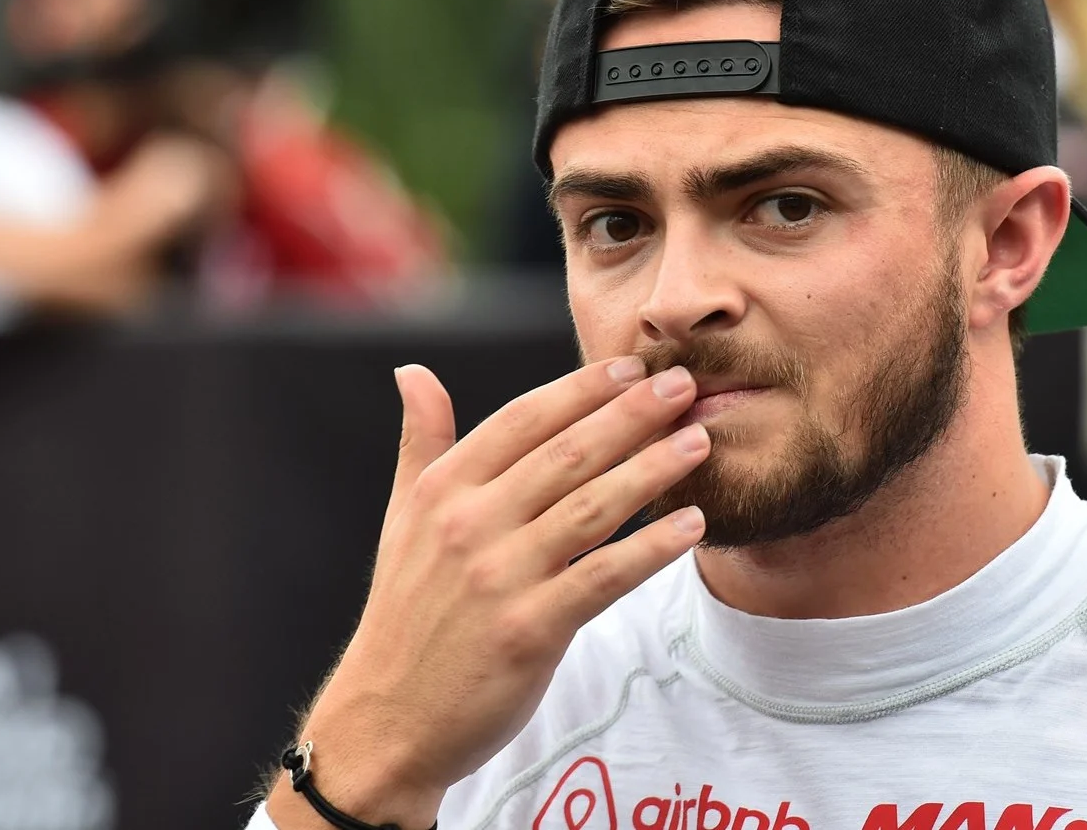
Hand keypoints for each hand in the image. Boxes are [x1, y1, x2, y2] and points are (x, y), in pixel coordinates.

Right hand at [267, 357, 708, 827]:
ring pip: (592, 508)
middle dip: (631, 414)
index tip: (631, 366)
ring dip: (652, 470)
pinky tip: (691, 526)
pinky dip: (651, 549)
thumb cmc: (406, 615)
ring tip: (699, 443)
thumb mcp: (402, 520)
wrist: (387, 719)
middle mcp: (469, 525)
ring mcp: (500, 577)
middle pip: (566, 453)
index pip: (523, 419)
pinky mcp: (529, 630)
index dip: (581, 388)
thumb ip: (421, 443)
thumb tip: (413, 371)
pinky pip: (603, 577)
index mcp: (443, 490)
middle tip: (685, 385)